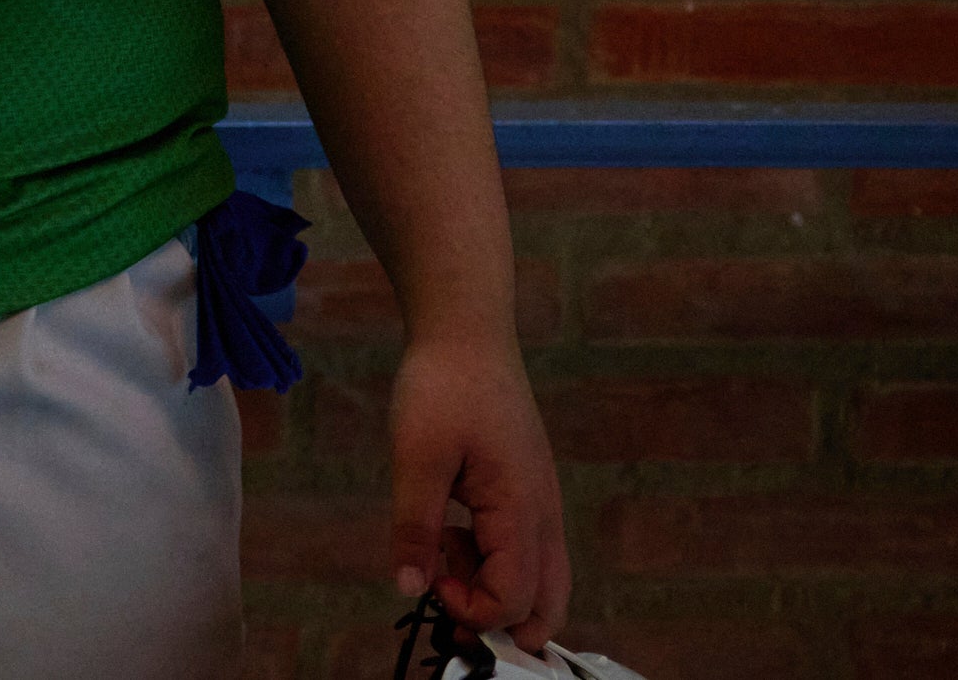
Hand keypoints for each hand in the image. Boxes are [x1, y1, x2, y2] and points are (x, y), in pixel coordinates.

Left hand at [388, 328, 568, 654]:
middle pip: (547, 605)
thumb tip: (410, 587)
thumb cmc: (443, 388)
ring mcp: (541, 504)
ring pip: (540, 580)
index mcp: (521, 512)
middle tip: (446, 603)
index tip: (429, 580)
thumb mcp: (416, 458)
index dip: (472, 609)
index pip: (515, 600)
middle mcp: (544, 516)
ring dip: (494, 589)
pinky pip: (525, 550)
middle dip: (501, 622)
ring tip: (443, 554)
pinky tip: (453, 531)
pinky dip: (494, 561)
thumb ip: (416, 528)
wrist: (467, 334)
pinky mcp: (528, 493)